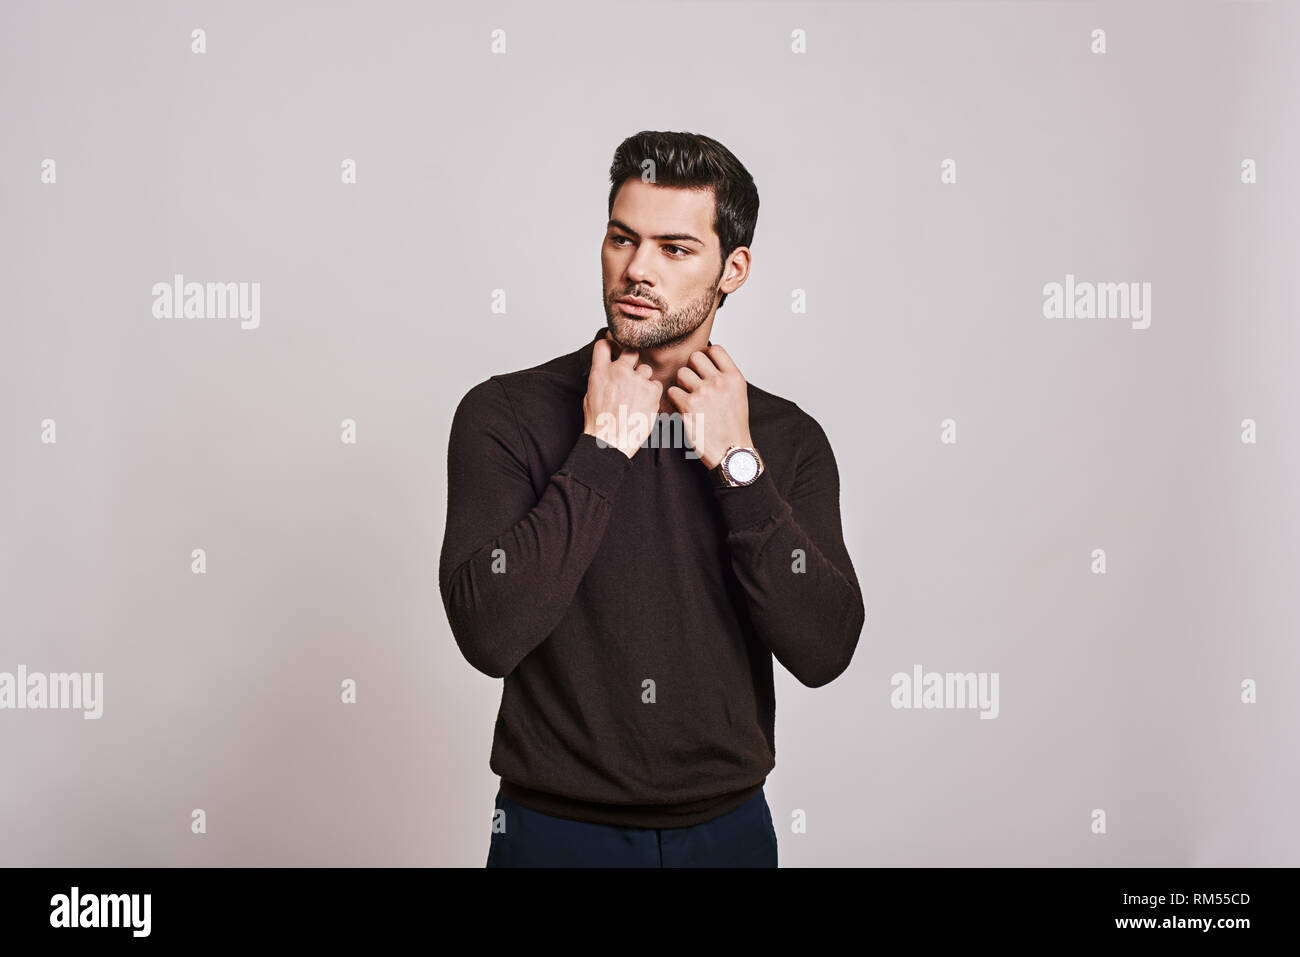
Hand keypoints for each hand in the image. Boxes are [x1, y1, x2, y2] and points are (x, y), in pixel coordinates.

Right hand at [583, 331, 662, 459]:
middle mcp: (618, 371)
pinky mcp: (652, 391)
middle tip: (632, 374)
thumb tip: (607, 371)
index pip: (604, 344)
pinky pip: (657, 384)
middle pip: (631, 351)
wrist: (610, 442)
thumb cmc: (599, 423)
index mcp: (600, 372)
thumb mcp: (590, 395)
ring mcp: (637, 380)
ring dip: (643, 380)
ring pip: (646, 370)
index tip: (615, 349)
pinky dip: (653, 394)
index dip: (611, 345)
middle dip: (632, 360)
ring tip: (637, 398)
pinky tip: (645, 405)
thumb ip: (601, 377)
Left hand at [665, 343, 752, 469]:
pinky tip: (683, 408)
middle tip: (693, 382)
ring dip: (681, 384)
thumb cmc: (733, 425)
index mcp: (734, 377)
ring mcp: (703, 393)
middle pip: (694, 357)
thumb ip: (724, 375)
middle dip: (691, 368)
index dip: (706, 355)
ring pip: (681, 373)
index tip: (703, 366)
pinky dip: (674, 399)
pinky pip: (671, 391)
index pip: (715, 349)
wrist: (731, 450)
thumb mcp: (738, 393)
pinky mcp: (688, 406)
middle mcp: (719, 382)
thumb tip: (707, 358)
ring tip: (689, 397)